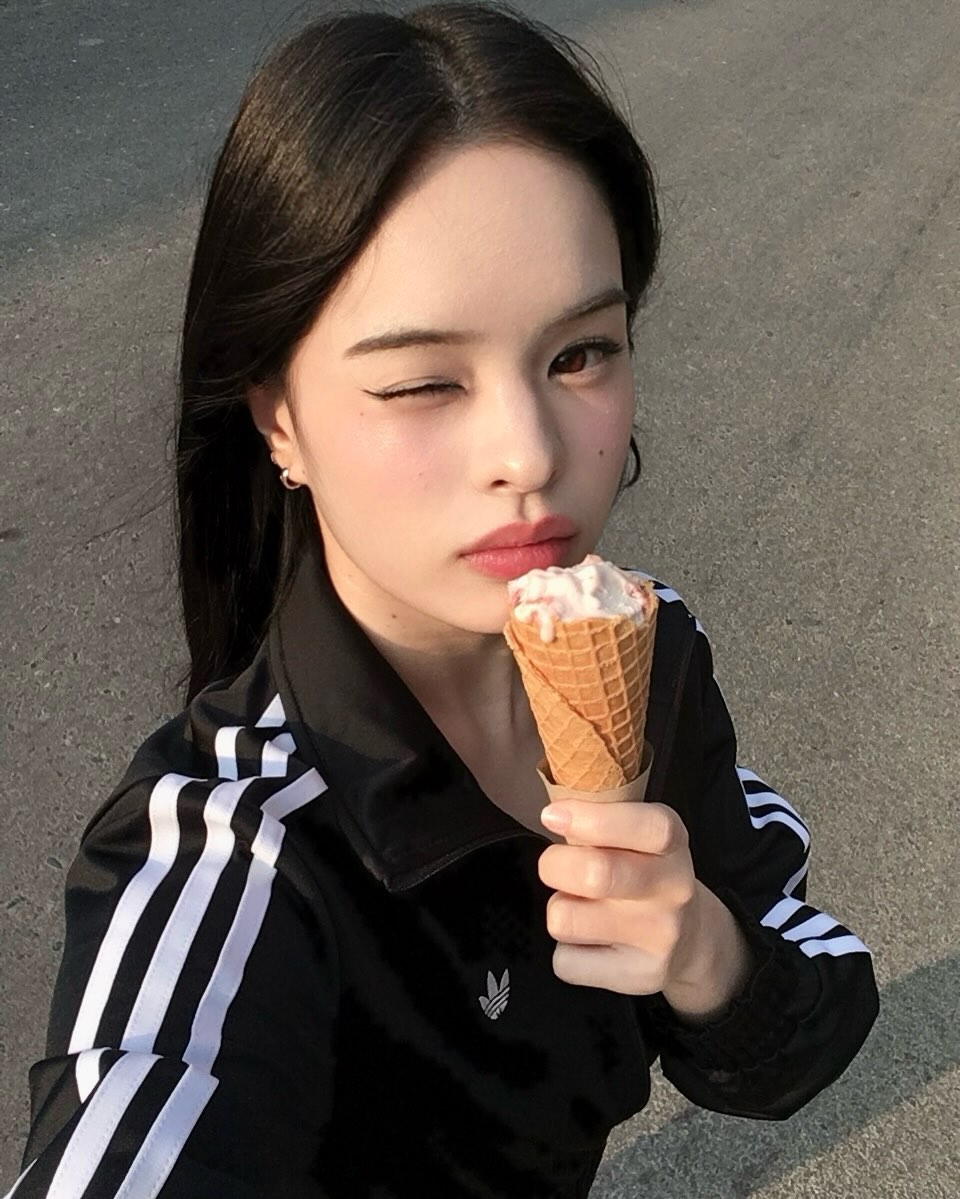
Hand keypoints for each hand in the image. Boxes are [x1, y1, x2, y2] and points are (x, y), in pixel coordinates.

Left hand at [538, 799, 754, 1020]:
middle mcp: (673, 889)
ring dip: (560, 909)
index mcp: (671, 843)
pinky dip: (567, 952)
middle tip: (555, 865)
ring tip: (580, 906)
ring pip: (566, 918)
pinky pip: (566, 961)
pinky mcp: (642, 976)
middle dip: (554, 865)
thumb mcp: (635, 837)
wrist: (690, 939)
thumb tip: (553, 816)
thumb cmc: (642, 872)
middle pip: (595, 874)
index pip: (647, 827)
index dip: (592, 820)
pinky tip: (592, 942)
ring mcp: (660, 936)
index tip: (552, 816)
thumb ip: (598, 823)